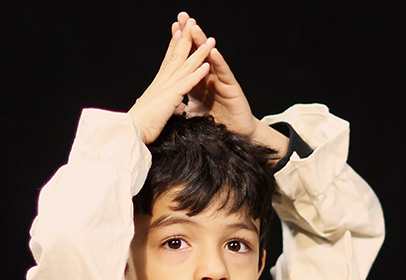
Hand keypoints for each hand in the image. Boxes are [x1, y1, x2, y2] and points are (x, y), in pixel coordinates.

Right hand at [127, 21, 214, 144]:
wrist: (130, 131)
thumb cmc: (140, 124)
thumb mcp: (154, 111)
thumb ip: (164, 105)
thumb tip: (172, 108)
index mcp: (158, 84)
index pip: (168, 60)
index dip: (174, 44)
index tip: (179, 32)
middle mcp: (162, 82)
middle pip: (177, 55)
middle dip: (186, 38)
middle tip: (192, 22)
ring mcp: (166, 88)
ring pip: (185, 65)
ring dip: (199, 52)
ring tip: (210, 41)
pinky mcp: (171, 97)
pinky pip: (187, 83)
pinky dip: (197, 74)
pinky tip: (206, 65)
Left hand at [176, 13, 288, 151]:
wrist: (236, 135)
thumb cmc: (218, 123)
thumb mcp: (195, 112)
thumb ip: (183, 106)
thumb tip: (169, 105)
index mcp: (199, 81)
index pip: (189, 59)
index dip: (182, 45)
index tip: (173, 29)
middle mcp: (210, 77)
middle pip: (198, 53)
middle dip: (191, 35)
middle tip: (183, 18)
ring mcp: (221, 80)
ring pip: (210, 58)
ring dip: (203, 43)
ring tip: (195, 29)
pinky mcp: (231, 88)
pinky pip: (224, 73)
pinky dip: (218, 62)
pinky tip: (213, 52)